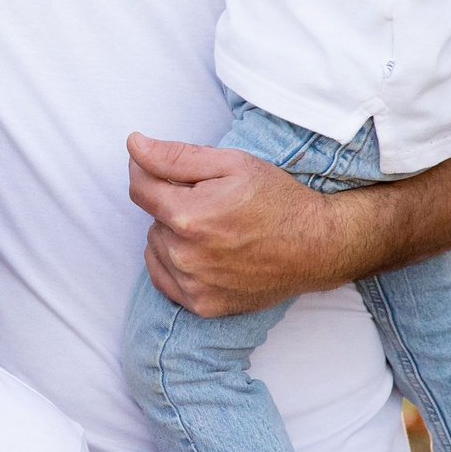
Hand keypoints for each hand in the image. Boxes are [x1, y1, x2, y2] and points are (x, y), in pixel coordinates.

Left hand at [127, 132, 350, 316]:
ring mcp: (193, 284)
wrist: (316, 246)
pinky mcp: (202, 305)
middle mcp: (185, 254)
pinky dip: (174, 263)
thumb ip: (176, 156)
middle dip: (173, 205)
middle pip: (152, 219)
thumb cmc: (277, 199)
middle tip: (212, 203)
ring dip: (173, 235)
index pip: (140, 188)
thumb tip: (134, 145)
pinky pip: (163, 278)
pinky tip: (203, 253)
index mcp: (189, 215)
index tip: (160, 167)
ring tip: (213, 230)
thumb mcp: (231, 163)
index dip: (147, 171)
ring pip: (157, 247)